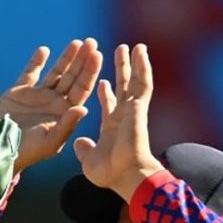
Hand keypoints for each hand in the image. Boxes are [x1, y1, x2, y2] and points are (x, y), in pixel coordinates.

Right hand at [0, 38, 101, 171]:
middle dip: (82, 60)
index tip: (97, 55)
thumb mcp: (50, 143)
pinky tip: (44, 50)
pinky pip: (30, 73)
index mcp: (65, 113)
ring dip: (66, 58)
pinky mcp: (19, 92)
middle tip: (91, 42)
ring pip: (56, 72)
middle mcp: (54, 102)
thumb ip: (67, 125)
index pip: (82, 89)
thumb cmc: (27, 151)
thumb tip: (84, 108)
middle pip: (72, 77)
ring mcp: (38, 96)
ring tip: (75, 43)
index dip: (90, 72)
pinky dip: (37, 62)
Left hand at [72, 44, 163, 200]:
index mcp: (112, 128)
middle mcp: (123, 117)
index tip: (101, 82)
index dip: (105, 94)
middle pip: (122, 88)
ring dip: (133, 64)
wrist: (125, 175)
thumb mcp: (89, 160)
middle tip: (118, 54)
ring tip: (132, 47)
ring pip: (134, 81)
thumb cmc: (109, 173)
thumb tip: (79, 143)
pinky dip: (143, 67)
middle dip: (120, 71)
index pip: (109, 105)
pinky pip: (142, 83)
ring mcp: (132, 111)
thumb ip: (85, 150)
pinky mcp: (139, 107)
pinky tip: (141, 52)